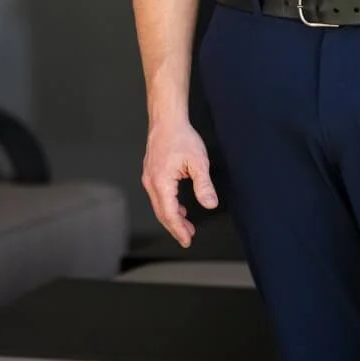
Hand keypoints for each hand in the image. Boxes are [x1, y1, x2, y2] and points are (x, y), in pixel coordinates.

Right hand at [142, 118, 218, 246]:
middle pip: (161, 212)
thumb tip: (209, 204)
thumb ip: (204, 185)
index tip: (187, 240)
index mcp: (161, 182)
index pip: (169, 213)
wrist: (167, 120)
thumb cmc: (180, 137)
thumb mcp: (198, 162)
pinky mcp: (151, 173)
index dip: (179, 229)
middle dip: (175, 227)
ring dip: (172, 216)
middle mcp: (151, 182)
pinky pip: (158, 195)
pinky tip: (180, 207)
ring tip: (186, 225)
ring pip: (159, 205)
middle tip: (187, 238)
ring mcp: (149, 177)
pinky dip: (168, 205)